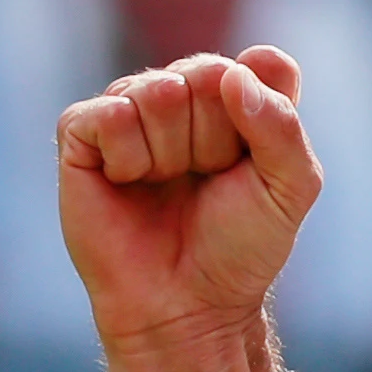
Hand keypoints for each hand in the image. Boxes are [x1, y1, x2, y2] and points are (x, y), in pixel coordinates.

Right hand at [59, 47, 321, 366]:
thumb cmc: (239, 247)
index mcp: (236, 96)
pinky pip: (109, 114)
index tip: (252, 162)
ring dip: (171, 152)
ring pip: (158, 91)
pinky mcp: (81, 134)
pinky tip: (127, 183)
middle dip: (215, 139)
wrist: (186, 306)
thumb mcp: (290, 187)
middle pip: (207, 73)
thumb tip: (231, 75)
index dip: (260, 115)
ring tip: (165, 186)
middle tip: (204, 182)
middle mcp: (182, 93)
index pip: (259, 65)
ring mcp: (129, 110)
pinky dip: (128, 157)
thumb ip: (281, 124)